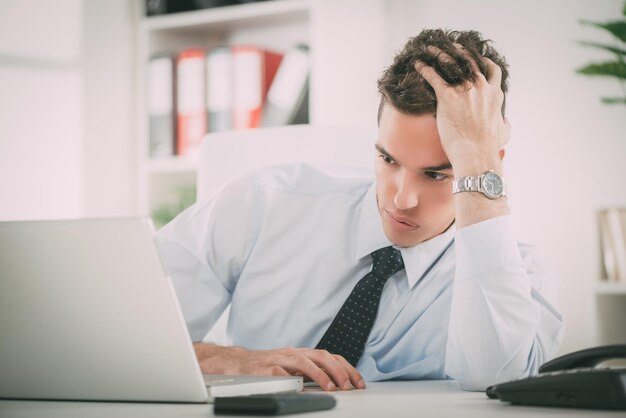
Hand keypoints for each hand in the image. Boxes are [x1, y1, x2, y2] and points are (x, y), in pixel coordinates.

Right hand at [193, 343, 365, 390]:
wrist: (237, 363)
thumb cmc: (267, 367)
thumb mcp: (293, 367)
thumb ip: (312, 372)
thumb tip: (337, 383)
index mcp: (303, 353)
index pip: (331, 356)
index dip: (347, 368)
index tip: (359, 382)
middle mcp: (294, 354)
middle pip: (321, 356)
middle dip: (339, 371)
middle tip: (349, 387)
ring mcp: (279, 359)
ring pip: (304, 362)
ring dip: (320, 375)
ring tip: (331, 388)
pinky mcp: (265, 369)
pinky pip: (279, 372)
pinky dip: (291, 379)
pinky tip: (299, 387)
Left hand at [415, 44, 509, 174]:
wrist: (475, 152)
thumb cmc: (488, 146)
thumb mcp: (503, 133)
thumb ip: (505, 124)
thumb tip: (506, 122)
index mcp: (494, 94)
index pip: (492, 71)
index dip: (485, 63)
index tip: (479, 59)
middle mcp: (481, 87)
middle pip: (471, 61)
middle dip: (462, 51)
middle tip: (454, 46)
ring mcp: (464, 90)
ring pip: (452, 64)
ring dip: (441, 54)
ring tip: (432, 49)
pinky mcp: (447, 97)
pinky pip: (434, 77)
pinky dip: (424, 69)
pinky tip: (417, 65)